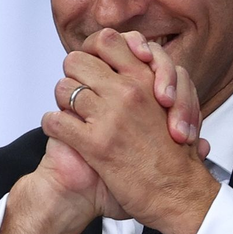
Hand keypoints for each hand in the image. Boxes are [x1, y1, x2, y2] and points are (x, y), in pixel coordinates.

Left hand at [44, 28, 218, 233]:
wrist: (179, 193)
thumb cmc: (177, 155)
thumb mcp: (175, 105)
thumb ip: (156, 82)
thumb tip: (139, 60)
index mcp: (146, 79)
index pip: (106, 40)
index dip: (92, 50)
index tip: (92, 66)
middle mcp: (127, 91)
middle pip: (76, 61)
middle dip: (72, 75)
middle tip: (77, 91)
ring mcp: (110, 116)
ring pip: (63, 89)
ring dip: (62, 102)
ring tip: (70, 115)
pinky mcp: (95, 144)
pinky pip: (56, 121)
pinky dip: (53, 125)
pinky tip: (62, 132)